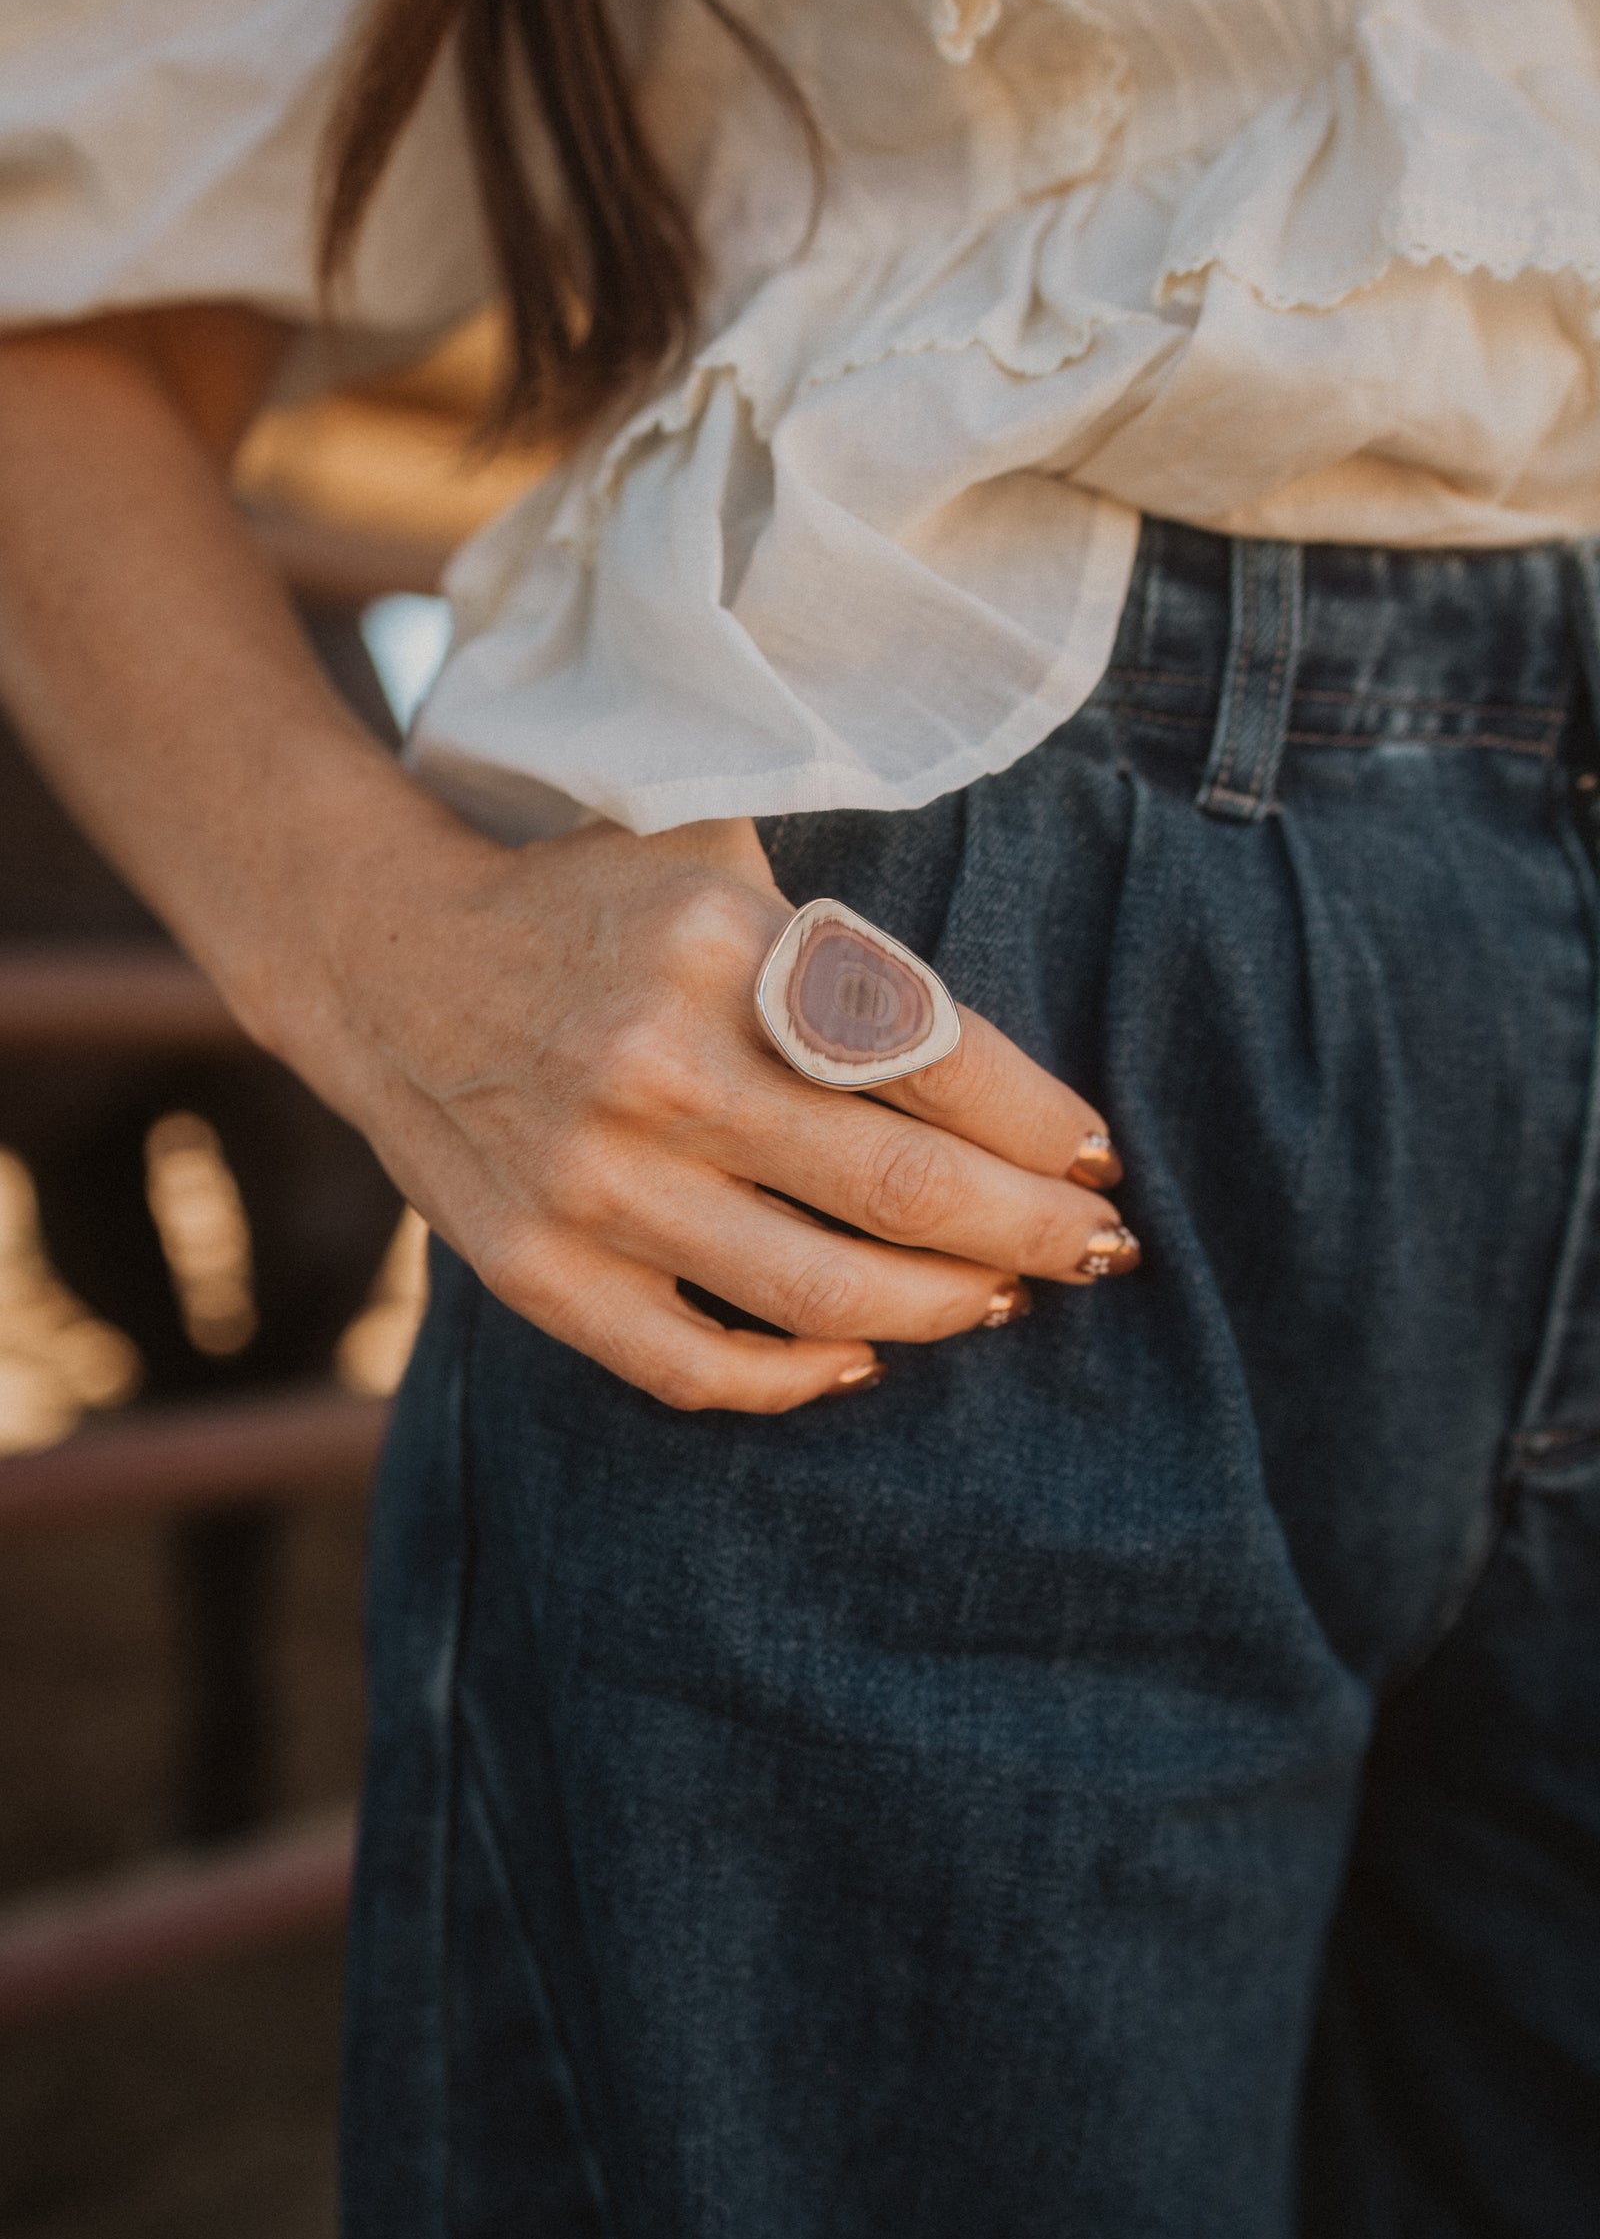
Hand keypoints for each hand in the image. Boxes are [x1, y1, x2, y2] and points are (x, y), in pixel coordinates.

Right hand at [286, 814, 1135, 1413]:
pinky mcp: (537, 1270)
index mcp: (723, 946)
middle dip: (1034, 1231)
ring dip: (946, 1309)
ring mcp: (592, 1184)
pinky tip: (864, 1359)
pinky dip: (800, 1381)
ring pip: (823, 1296)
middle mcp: (660, 1068)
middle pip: (906, 1191)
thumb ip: (845, 944)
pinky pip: (696, 1369)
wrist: (387, 958)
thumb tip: (1016, 1085)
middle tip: (1098, 1247)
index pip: (937, 1059)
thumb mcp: (718, 856)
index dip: (1041, 1125)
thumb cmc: (591, 906)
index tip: (1096, 1157)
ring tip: (1001, 1297)